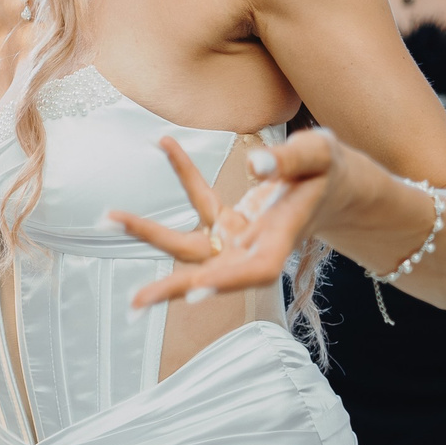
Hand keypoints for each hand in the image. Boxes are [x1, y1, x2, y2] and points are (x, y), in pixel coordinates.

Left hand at [116, 130, 337, 308]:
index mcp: (281, 239)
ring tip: (109, 219)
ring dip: (150, 232)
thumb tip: (254, 163)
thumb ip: (291, 159)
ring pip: (190, 244)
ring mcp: (237, 237)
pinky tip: (164, 143)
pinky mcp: (227, 221)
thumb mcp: (319, 155)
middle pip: (210, 271)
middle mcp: (253, 246)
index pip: (256, 270)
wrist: (336, 184)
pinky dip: (184, 172)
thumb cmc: (330, 171)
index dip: (228, 282)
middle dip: (173, 286)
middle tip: (134, 302)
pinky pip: (199, 199)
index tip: (197, 291)